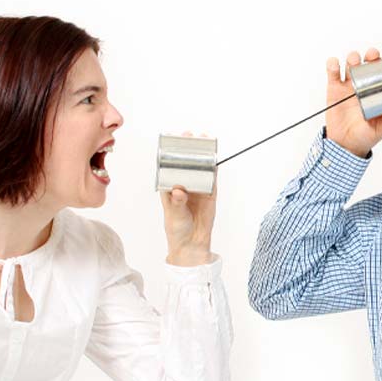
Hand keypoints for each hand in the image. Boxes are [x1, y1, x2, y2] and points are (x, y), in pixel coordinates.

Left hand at [160, 132, 216, 265]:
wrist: (192, 244)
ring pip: (199, 168)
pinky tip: (214, 157)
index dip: (169, 153)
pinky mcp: (209, 194)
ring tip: (203, 141)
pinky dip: (213, 168)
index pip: (167, 167)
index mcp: (169, 188)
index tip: (169, 141)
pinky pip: (211, 178)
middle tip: (188, 136)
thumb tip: (179, 190)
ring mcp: (197, 189)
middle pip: (185, 163)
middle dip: (187, 149)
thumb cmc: (177, 229)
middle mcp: (183, 186)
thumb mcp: (173, 216)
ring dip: (201, 155)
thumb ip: (176, 203)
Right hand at [325, 42, 381, 157]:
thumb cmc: (367, 135)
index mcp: (380, 89)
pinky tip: (335, 64)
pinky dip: (333, 65)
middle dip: (372, 55)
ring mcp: (350, 84)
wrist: (345, 144)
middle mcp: (366, 83)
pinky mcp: (335, 88)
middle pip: (369, 61)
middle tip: (373, 57)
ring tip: (354, 62)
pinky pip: (333, 71)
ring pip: (352, 63)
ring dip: (354, 57)